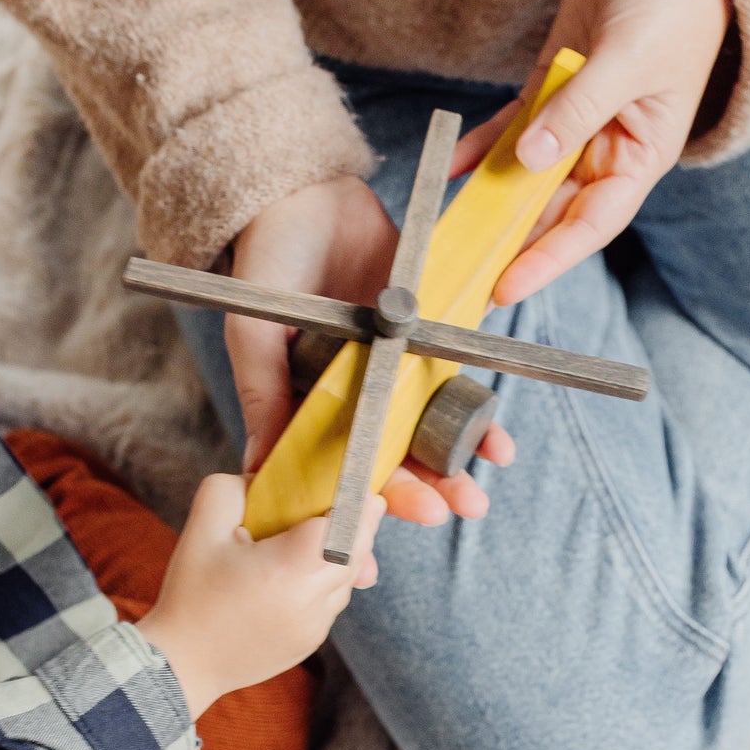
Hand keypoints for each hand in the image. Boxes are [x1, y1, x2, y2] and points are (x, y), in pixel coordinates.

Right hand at [138, 473, 383, 718]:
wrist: (182, 664)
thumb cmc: (190, 595)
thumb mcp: (201, 529)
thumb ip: (232, 490)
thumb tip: (264, 481)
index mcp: (287, 570)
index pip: (345, 528)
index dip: (357, 504)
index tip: (363, 487)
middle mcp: (311, 602)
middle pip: (357, 553)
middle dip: (360, 525)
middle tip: (353, 500)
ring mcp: (315, 626)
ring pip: (349, 579)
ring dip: (343, 554)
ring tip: (318, 535)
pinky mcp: (311, 641)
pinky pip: (332, 601)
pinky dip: (326, 581)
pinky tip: (297, 572)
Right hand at [227, 177, 516, 521]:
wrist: (305, 191)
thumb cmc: (265, 263)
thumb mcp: (254, 334)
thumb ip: (265, 396)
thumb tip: (259, 469)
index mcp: (301, 409)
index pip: (327, 476)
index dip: (348, 517)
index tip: (367, 558)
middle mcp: (349, 402)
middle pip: (385, 464)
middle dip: (416, 496)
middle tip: (443, 514)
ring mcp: (388, 375)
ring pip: (423, 439)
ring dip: (451, 471)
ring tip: (475, 498)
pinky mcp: (422, 343)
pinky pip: (452, 391)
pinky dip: (475, 421)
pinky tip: (495, 445)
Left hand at [453, 0, 732, 305]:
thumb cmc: (675, 4)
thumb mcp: (628, 60)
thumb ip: (577, 110)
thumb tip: (529, 159)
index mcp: (641, 156)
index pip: (591, 223)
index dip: (548, 258)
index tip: (508, 286)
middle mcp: (607, 149)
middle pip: (552, 209)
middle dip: (511, 241)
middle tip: (464, 273)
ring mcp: (574, 121)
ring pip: (526, 174)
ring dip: (492, 200)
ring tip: (451, 234)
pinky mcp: (549, 89)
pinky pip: (508, 129)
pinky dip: (481, 147)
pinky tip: (453, 167)